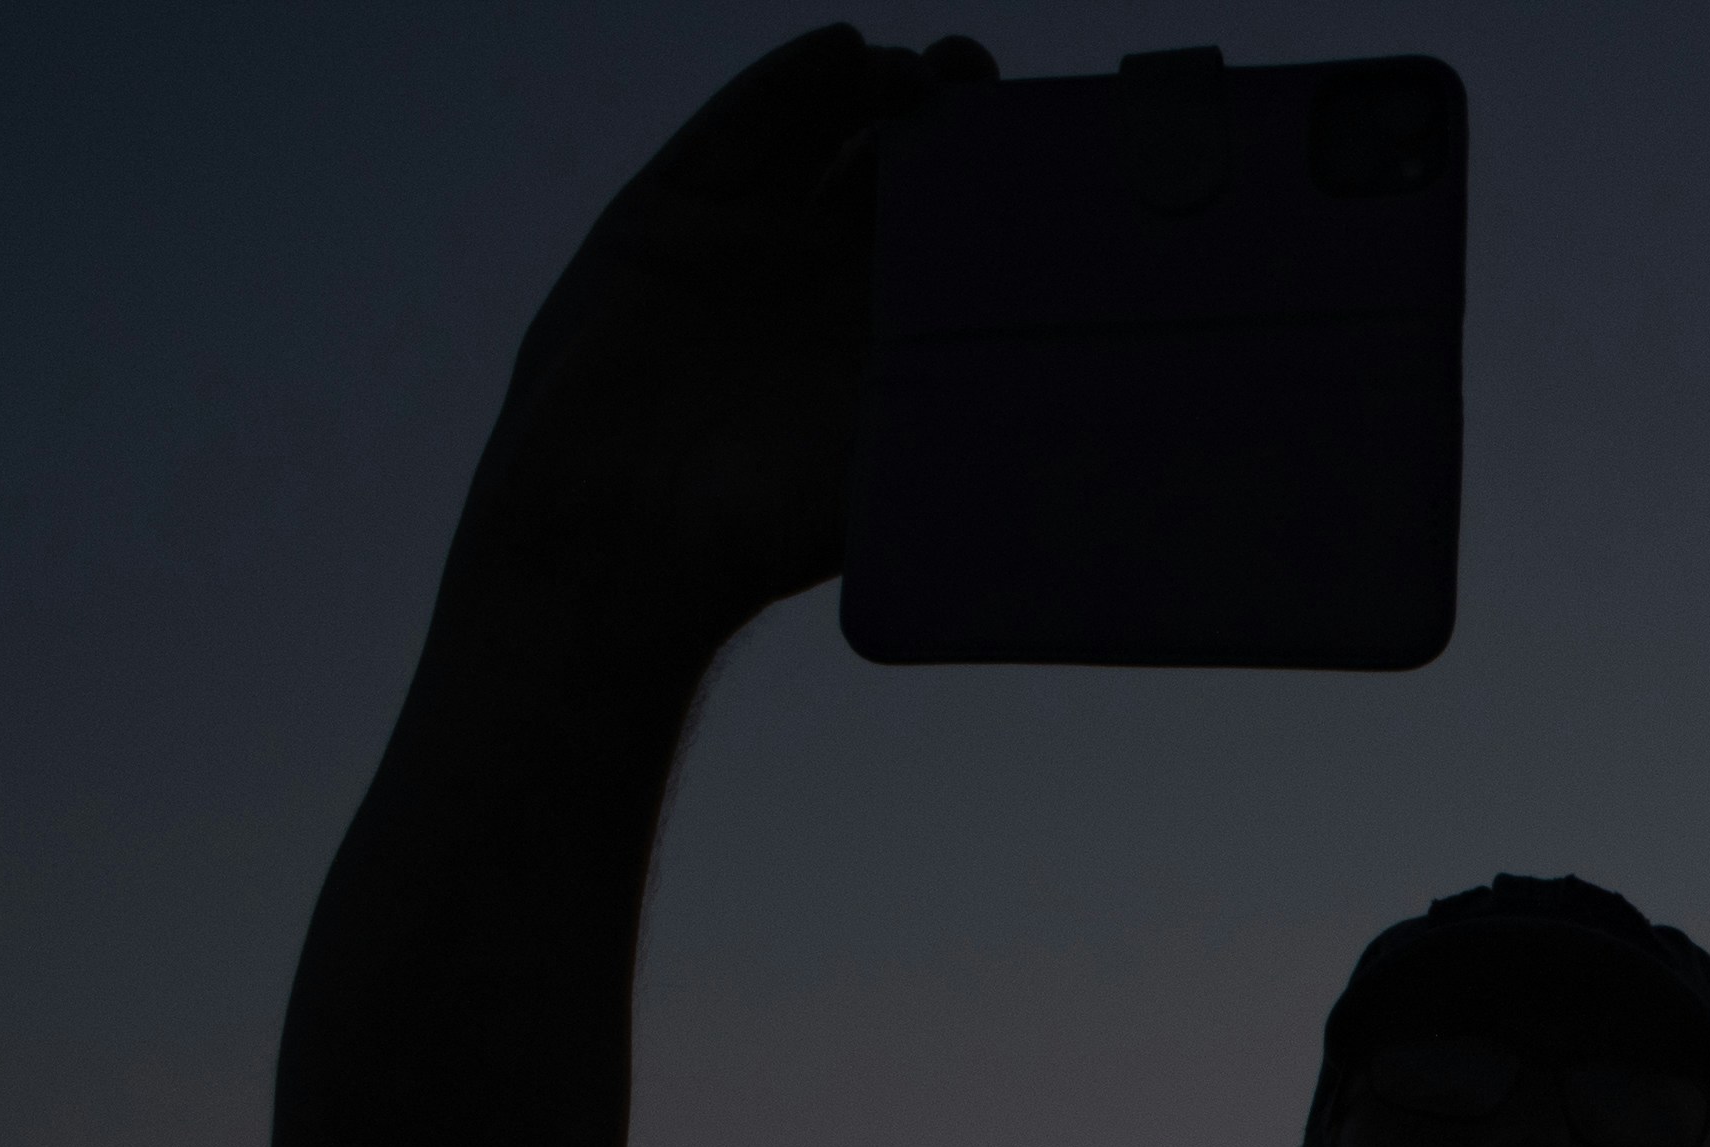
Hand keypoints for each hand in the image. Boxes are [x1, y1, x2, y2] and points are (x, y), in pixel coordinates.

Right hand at [458, 28, 997, 638]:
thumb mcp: (887, 484)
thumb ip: (958, 442)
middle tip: (983, 82)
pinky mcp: (673, 213)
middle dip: (946, 118)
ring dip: (877, 85)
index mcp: (888, 335)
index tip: (1043, 149)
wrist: (619, 534)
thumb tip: (1091, 436)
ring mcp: (751, 237)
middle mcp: (825, 277)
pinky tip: (838, 49)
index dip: (999, 186)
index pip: (961, 237)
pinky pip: (739, 128)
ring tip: (922, 68)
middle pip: (901, 165)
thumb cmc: (761, 532)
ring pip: (825, 129)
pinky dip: (787, 82)